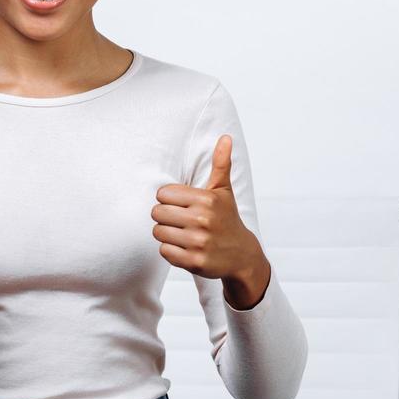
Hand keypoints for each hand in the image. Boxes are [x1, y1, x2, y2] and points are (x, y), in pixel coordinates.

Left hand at [152, 133, 259, 280]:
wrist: (242, 255)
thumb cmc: (227, 219)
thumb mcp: (224, 191)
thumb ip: (221, 164)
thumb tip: (226, 137)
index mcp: (206, 199)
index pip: (162, 193)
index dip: (168, 199)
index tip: (181, 205)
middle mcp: (202, 220)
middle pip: (157, 213)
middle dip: (165, 216)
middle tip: (180, 220)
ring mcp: (198, 242)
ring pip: (158, 232)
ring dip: (166, 234)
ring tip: (182, 233)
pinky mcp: (194, 261)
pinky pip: (164, 251)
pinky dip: (170, 250)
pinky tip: (185, 247)